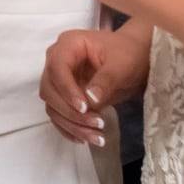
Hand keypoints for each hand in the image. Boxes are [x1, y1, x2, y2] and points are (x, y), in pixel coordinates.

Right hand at [40, 27, 148, 146]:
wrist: (134, 59)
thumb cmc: (128, 54)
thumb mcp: (122, 65)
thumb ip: (106, 80)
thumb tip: (90, 101)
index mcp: (69, 45)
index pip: (57, 68)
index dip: (67, 89)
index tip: (85, 108)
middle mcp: (58, 61)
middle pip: (49, 89)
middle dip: (70, 111)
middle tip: (97, 124)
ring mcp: (59, 80)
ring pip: (52, 106)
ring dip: (71, 124)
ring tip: (97, 137)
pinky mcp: (64, 96)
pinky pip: (59, 115)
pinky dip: (70, 128)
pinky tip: (86, 139)